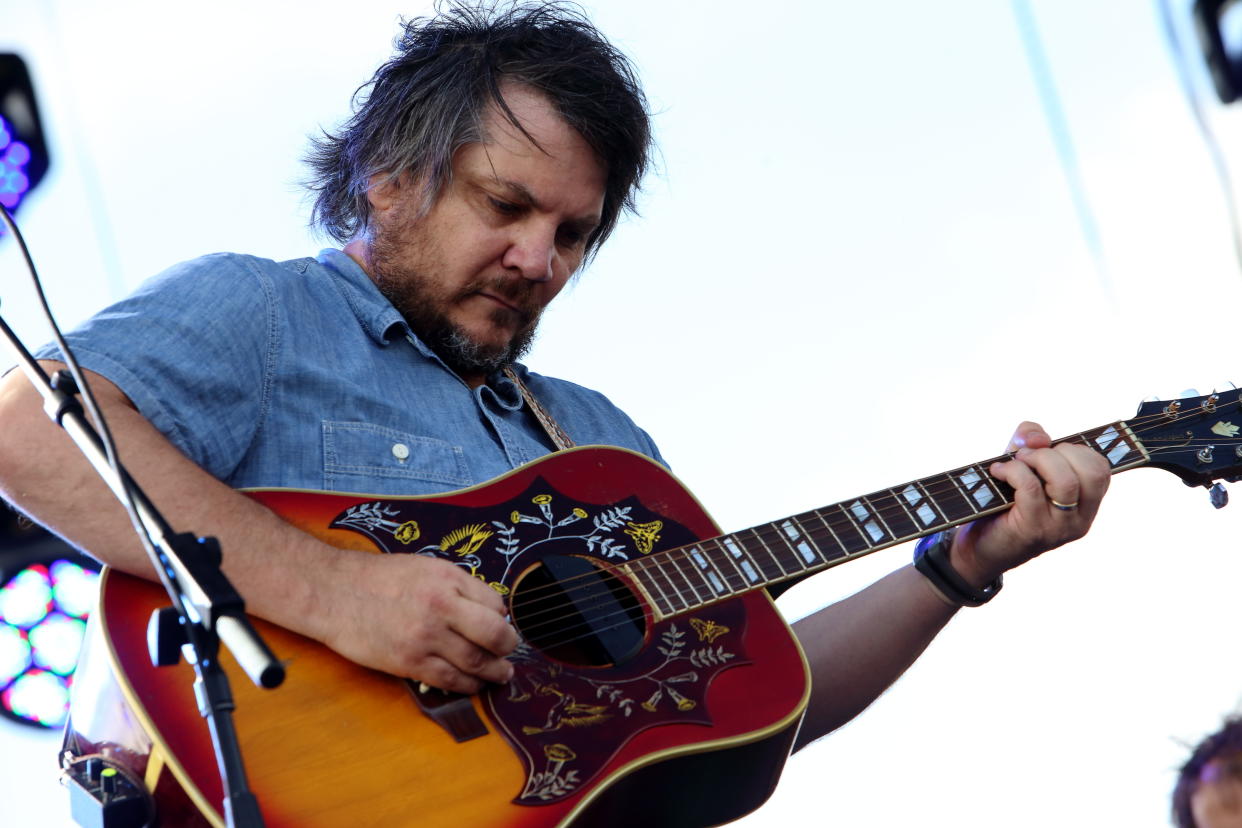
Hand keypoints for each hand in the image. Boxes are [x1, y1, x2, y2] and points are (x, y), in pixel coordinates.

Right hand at [318, 552, 518, 693]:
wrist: (335, 593)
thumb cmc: (379, 578)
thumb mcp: (426, 567)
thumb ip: (458, 587)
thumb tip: (490, 610)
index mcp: (448, 579)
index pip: (495, 604)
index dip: (503, 618)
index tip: (502, 625)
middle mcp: (441, 607)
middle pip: (494, 635)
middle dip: (508, 648)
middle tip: (509, 653)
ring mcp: (425, 637)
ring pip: (476, 662)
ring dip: (494, 672)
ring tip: (500, 674)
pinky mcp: (409, 662)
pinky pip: (450, 680)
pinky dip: (468, 685)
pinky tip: (473, 684)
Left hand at [949, 421, 1109, 586]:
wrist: (978, 549)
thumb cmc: (1003, 503)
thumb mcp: (1022, 465)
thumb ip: (1033, 442)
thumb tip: (1038, 437)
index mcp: (1086, 506)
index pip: (1102, 470)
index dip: (1076, 450)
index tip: (1048, 450)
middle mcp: (1080, 520)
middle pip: (1092, 472)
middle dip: (1059, 451)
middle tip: (1029, 456)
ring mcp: (1059, 528)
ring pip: (1066, 480)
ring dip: (1037, 459)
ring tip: (1015, 461)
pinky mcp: (1034, 530)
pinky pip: (1031, 488)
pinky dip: (1013, 471)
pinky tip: (998, 471)